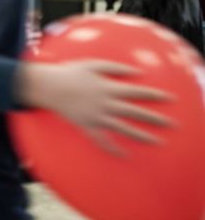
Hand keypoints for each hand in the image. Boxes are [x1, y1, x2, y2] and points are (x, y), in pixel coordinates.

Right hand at [19, 60, 170, 155]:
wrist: (49, 87)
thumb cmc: (70, 72)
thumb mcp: (94, 64)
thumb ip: (116, 67)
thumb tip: (137, 73)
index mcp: (109, 88)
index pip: (137, 92)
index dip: (155, 96)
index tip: (170, 100)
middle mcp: (106, 104)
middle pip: (135, 112)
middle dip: (154, 119)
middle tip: (171, 125)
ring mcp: (96, 117)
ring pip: (123, 128)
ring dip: (141, 136)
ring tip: (156, 142)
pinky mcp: (86, 126)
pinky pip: (101, 140)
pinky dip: (112, 148)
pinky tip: (124, 154)